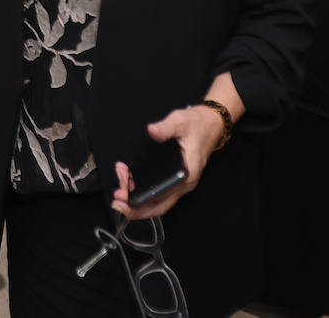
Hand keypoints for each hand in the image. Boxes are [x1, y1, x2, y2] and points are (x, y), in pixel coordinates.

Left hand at [110, 105, 226, 220]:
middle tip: (116, 196)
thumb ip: (165, 128)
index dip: (141, 206)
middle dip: (134, 205)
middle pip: (157, 205)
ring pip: (157, 199)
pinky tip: (131, 178)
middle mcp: (184, 184)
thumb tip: (152, 131)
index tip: (124, 202)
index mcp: (186, 175)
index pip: (162, 200)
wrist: (211, 123)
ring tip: (121, 180)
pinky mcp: (176, 178)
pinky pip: (158, 190)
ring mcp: (180, 182)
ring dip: (137, 194)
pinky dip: (143, 187)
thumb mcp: (180, 122)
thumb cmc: (197, 124)